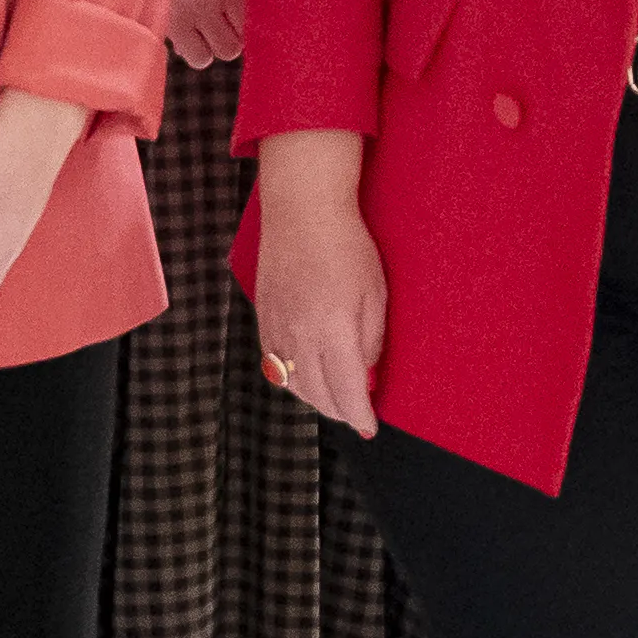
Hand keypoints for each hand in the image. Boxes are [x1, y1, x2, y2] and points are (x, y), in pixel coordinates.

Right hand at [163, 0, 249, 68]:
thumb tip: (257, 33)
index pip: (269, 5)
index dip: (255, 21)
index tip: (243, 24)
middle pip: (251, 31)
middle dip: (231, 32)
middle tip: (209, 20)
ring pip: (229, 49)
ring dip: (212, 44)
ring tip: (195, 26)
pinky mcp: (180, 19)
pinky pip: (202, 57)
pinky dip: (192, 52)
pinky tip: (182, 33)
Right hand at [248, 130, 385, 435]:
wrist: (302, 209)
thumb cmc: (347, 246)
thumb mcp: (375, 293)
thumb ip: (371, 339)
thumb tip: (365, 372)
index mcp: (332, 330)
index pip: (346, 390)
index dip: (359, 415)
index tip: (369, 427)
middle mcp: (299, 335)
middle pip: (316, 394)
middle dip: (338, 410)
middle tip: (356, 414)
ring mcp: (276, 327)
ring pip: (292, 383)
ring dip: (315, 398)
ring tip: (334, 399)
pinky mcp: (263, 316)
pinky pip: (274, 363)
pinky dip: (291, 378)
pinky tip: (306, 376)